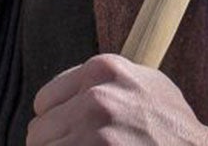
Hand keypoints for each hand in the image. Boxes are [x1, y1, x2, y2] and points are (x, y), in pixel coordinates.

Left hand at [28, 55, 207, 145]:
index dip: (56, 120)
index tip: (72, 131)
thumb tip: (67, 93)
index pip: (44, 100)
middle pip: (38, 131)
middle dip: (55, 144)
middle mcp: (95, 97)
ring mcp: (92, 132)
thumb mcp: (144, 82)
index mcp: (103, 70)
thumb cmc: (169, 124)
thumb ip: (106, 81)